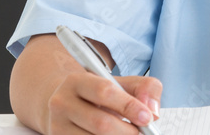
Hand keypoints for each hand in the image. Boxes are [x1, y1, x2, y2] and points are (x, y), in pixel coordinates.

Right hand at [44, 72, 161, 134]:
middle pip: (101, 123)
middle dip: (128, 131)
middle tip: (141, 131)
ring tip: (127, 132)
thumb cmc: (99, 95)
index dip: (129, 106)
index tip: (147, 118)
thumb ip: (144, 89)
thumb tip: (152, 110)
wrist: (66, 106)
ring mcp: (57, 126)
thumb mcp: (121, 84)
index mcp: (76, 81)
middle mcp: (61, 103)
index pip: (104, 92)